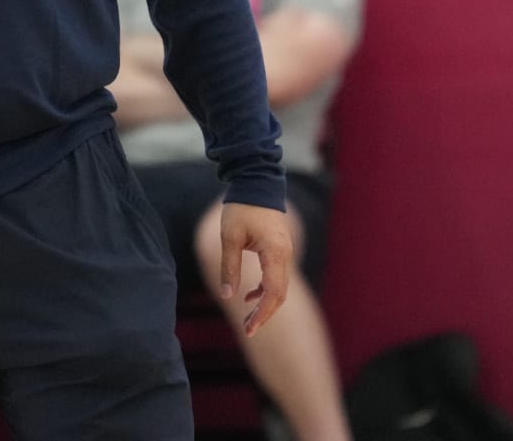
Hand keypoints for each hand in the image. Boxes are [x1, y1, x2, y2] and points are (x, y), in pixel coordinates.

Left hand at [219, 201, 292, 334]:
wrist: (257, 182)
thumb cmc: (242, 207)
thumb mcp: (229, 237)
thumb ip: (229, 267)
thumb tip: (227, 296)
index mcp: (275, 253)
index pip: (273, 292)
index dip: (262, 313)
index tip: (250, 328)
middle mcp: (285, 255)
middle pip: (280, 295)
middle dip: (264, 314)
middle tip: (247, 330)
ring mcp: (285, 252)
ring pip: (280, 287)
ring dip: (265, 304)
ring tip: (247, 319)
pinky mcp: (280, 250)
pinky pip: (277, 276)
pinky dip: (265, 289)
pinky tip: (248, 295)